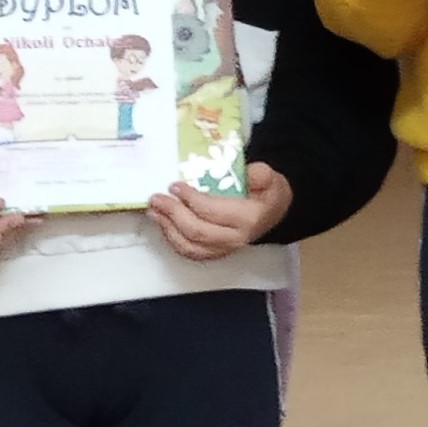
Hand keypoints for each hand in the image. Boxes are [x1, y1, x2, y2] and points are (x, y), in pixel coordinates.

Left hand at [148, 162, 290, 260]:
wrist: (273, 213)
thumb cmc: (268, 193)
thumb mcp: (271, 178)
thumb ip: (261, 174)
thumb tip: (249, 173)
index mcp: (248, 219)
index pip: (213, 212)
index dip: (191, 200)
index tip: (175, 186)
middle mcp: (235, 239)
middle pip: (197, 231)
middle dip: (173, 214)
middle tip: (156, 198)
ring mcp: (224, 249)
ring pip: (190, 246)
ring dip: (168, 229)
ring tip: (153, 212)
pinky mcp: (215, 253)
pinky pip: (190, 252)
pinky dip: (173, 239)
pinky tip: (164, 224)